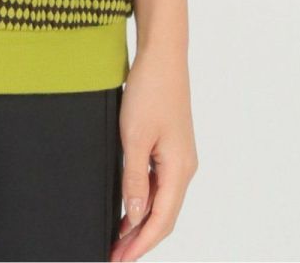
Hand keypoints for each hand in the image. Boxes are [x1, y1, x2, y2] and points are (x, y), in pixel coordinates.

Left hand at [110, 46, 198, 259]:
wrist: (163, 56)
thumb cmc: (150, 91)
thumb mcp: (134, 137)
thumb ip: (134, 178)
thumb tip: (135, 214)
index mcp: (179, 169)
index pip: (162, 221)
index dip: (141, 244)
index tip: (119, 259)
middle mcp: (184, 168)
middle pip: (164, 216)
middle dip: (140, 239)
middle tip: (115, 255)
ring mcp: (179, 157)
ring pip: (162, 201)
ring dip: (141, 222)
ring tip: (117, 238)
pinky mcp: (171, 147)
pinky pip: (159, 183)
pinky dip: (145, 200)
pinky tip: (128, 206)